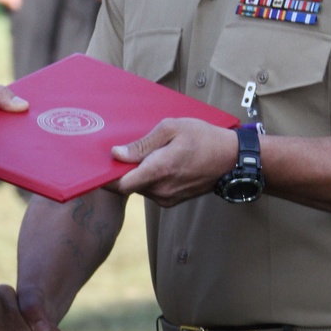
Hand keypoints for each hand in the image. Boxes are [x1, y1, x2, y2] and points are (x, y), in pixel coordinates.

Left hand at [109, 118, 239, 206]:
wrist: (231, 158)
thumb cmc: (203, 138)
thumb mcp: (171, 129)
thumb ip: (142, 144)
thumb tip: (117, 154)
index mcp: (158, 170)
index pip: (120, 185)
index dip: (105, 178)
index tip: (99, 166)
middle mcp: (160, 190)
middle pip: (128, 185)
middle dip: (123, 170)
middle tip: (127, 150)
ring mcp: (166, 198)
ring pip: (139, 188)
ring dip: (137, 174)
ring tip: (150, 154)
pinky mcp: (172, 201)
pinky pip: (151, 190)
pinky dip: (149, 178)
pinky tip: (160, 163)